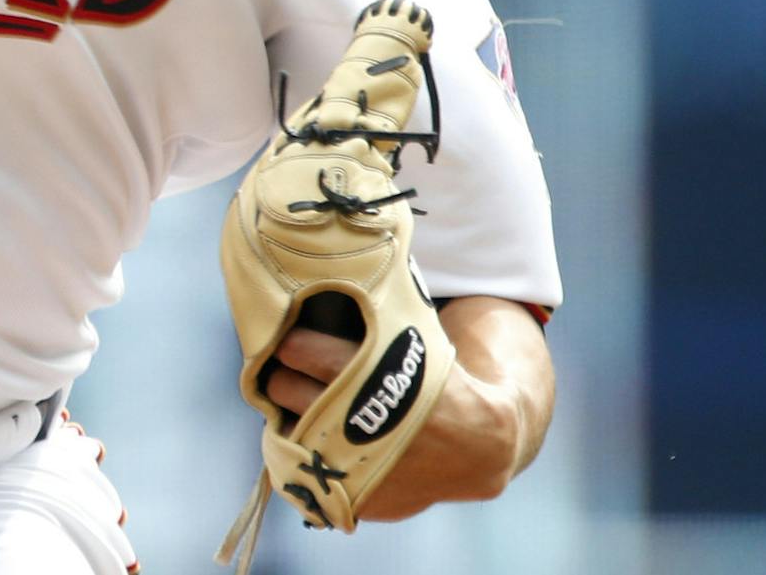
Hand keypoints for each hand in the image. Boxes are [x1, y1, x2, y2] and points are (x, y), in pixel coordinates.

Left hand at [263, 296, 549, 519]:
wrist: (485, 444)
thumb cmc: (440, 378)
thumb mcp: (415, 338)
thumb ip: (377, 314)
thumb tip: (329, 263)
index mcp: (374, 376)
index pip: (301, 351)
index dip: (291, 343)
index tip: (287, 339)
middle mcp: (363, 424)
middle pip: (288, 393)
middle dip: (280, 379)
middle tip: (282, 371)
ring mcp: (362, 468)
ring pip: (291, 438)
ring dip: (287, 421)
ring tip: (293, 408)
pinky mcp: (363, 501)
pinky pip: (311, 480)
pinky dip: (308, 462)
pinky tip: (314, 444)